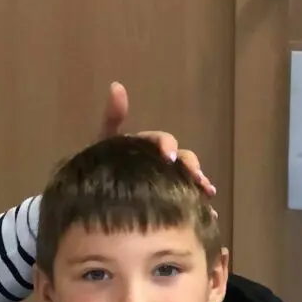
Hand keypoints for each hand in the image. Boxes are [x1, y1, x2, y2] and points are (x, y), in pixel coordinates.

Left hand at [98, 81, 215, 200]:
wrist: (91, 199)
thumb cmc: (98, 166)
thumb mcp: (103, 144)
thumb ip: (112, 118)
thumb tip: (116, 86)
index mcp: (147, 147)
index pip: (161, 141)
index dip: (166, 145)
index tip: (167, 156)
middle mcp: (160, 162)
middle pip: (182, 160)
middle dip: (190, 167)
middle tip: (196, 179)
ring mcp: (168, 181)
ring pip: (189, 180)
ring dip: (200, 184)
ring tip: (207, 194)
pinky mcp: (171, 201)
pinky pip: (189, 202)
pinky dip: (200, 207)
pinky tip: (209, 215)